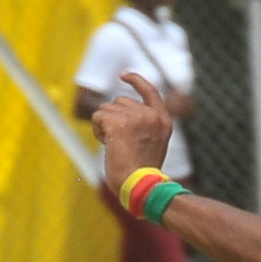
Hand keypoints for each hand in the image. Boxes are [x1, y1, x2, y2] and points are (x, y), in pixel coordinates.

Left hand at [87, 70, 180, 191]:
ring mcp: (135, 118)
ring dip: (105, 126)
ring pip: (106, 109)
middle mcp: (151, 115)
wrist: (140, 186)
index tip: (124, 75)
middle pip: (120, 101)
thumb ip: (144, 126)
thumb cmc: (143, 174)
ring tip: (115, 147)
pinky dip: (97, 131)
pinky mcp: (119, 123)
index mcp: (163, 120)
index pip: (150, 91)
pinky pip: (98, 117)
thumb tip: (121, 113)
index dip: (135, 80)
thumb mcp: (152, 144)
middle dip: (114, 118)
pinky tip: (107, 145)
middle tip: (120, 143)